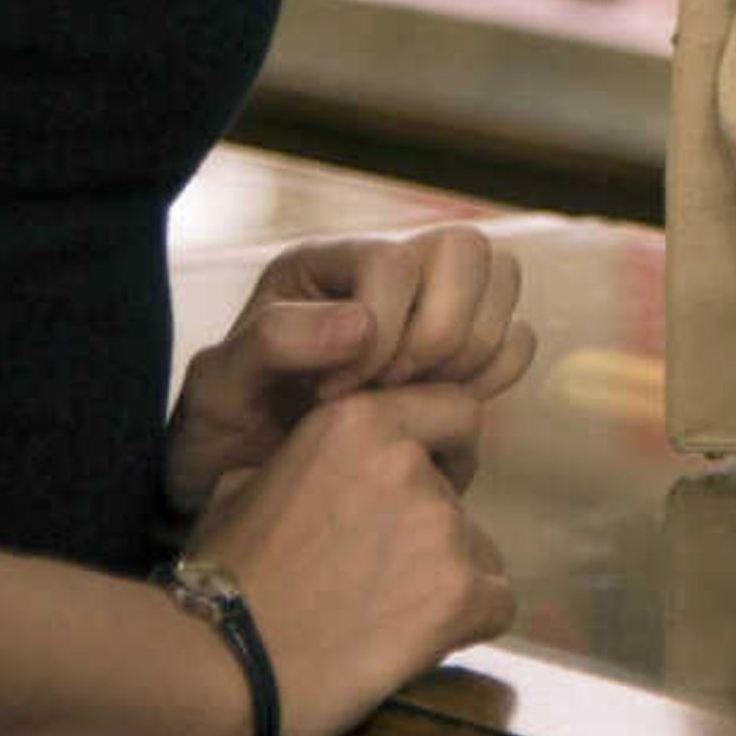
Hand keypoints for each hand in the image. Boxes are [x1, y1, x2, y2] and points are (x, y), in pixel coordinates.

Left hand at [164, 227, 535, 523]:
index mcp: (326, 264)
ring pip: (502, 279)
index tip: (336, 398)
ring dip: (470, 351)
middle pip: (465, 249)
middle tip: (391, 393)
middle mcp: (387, 270)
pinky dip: (493, 376)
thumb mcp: (219, 386)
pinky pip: (516, 339)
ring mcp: (432, 306)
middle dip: (439, 332)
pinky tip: (439, 414)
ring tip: (413, 403)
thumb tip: (361, 324)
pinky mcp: (463, 353)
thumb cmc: (223, 432)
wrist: (244, 486)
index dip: (382, 329)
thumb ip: (271, 342)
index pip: (393, 259)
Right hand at [191, 384, 514, 735]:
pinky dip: (469, 620)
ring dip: (446, 576)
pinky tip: (421, 638)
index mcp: (358, 421)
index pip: (456, 411)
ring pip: (479, 550)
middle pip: (459, 493)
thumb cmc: (224, 579)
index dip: (446, 449)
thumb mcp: (245, 485)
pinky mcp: (460, 592)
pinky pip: (496, 601)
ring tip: (390, 612)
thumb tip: (321, 467)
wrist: (223, 666)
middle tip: (385, 569)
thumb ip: (305, 461)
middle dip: (431, 527)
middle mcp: (409, 462)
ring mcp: (440, 527)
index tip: (427, 481)